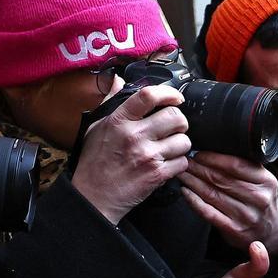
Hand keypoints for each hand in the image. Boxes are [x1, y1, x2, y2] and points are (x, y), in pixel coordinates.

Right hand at [72, 85, 190, 224]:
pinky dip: (179, 163)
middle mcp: (134, 135)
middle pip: (175, 117)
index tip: (176, 98)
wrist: (93, 196)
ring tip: (169, 148)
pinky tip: (167, 164)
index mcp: (119, 120)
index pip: (149, 95)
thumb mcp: (96, 127)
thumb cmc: (94, 162)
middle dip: (180, 122)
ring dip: (180, 144)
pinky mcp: (157, 175)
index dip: (169, 93)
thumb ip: (110, 102)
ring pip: (184, 140)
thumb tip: (118, 80)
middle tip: (174, 127)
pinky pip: (183, 162)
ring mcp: (147, 155)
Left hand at [180, 151, 277, 255]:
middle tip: (184, 160)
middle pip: (221, 178)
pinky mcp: (234, 229)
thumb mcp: (262, 181)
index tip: (198, 152)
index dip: (213, 158)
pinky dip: (193, 201)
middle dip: (198, 167)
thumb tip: (214, 149)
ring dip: (192, 181)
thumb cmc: (260, 201)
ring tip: (182, 172)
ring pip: (212, 193)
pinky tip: (185, 191)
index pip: (236, 165)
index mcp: (267, 181)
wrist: (269, 231)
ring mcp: (246, 215)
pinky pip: (208, 212)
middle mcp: (258, 198)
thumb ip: (246, 166)